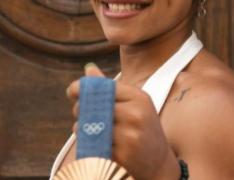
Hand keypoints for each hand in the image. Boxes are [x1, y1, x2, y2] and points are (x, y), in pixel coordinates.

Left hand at [67, 63, 179, 179]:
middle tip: (81, 114)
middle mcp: (136, 114)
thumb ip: (111, 88)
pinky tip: (95, 143)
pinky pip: (91, 145)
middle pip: (92, 105)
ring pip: (87, 126)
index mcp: (139, 98)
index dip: (82, 88)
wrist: (159, 163)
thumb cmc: (143, 129)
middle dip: (80, 109)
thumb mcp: (135, 104)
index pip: (102, 87)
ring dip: (80, 128)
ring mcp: (129, 136)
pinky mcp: (121, 155)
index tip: (73, 91)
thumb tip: (88, 69)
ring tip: (90, 131)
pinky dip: (87, 144)